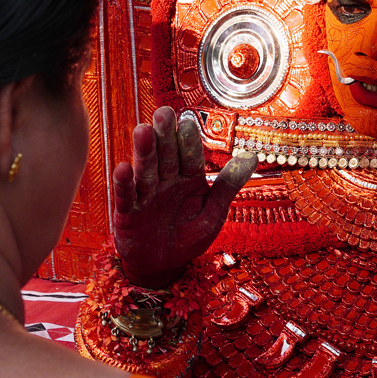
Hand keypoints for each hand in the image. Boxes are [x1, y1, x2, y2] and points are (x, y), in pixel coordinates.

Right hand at [112, 106, 257, 287]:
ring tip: (142, 131)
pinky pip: (127, 196)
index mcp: (189, 178)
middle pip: (166, 155)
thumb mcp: (213, 212)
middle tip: (163, 112)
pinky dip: (124, 183)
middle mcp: (166, 181)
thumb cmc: (189, 235)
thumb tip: (253, 155)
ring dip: (144, 151)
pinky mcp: (128, 213)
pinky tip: (123, 167)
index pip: (190, 156)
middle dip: (165, 135)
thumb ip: (228, 185)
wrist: (163, 264)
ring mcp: (147, 195)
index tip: (188, 122)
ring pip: (146, 170)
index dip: (189, 141)